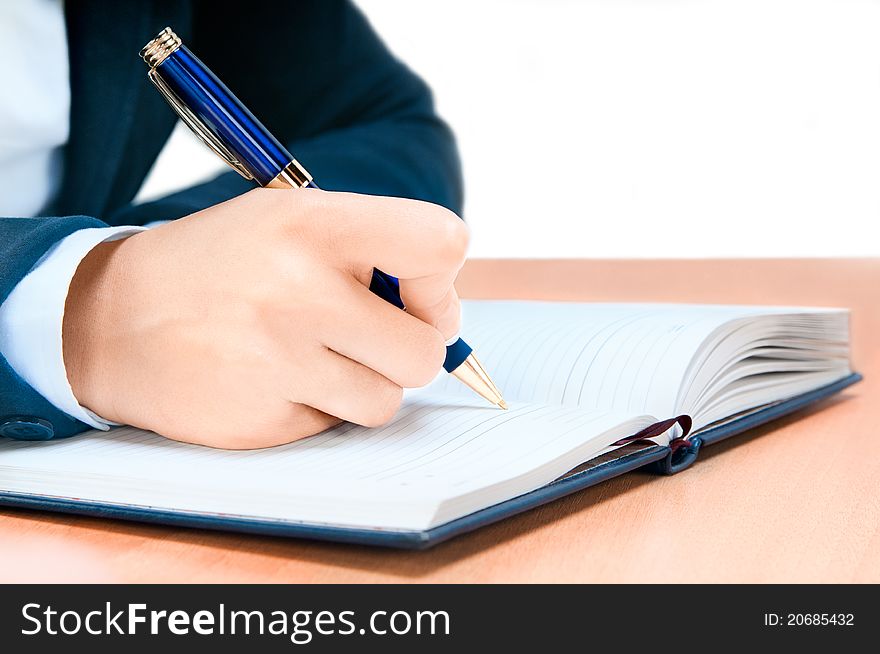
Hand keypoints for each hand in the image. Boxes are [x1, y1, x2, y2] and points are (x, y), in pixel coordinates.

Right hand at [62, 189, 467, 447]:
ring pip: (387, 400)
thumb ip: (370, 247)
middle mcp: (298, 291)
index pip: (440, 244)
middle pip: (426, 349)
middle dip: (411, 348)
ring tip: (315, 356)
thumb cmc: (221, 264)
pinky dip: (318, 408)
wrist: (112, 319)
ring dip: (366, 385)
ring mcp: (277, 361)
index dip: (441, 278)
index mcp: (313, 224)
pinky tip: (273, 380)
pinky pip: (334, 427)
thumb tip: (442, 308)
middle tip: (372, 336)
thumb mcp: (286, 219)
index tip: (414, 290)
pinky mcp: (260, 420)